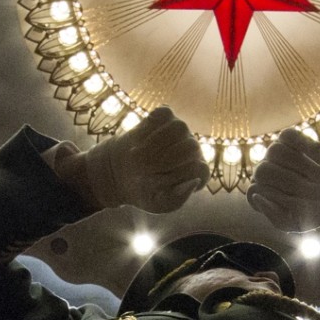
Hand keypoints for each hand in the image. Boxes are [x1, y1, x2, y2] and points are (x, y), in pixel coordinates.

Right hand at [54, 107, 208, 213]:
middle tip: (144, 170)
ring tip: (137, 156)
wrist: (121, 174)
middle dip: (165, 160)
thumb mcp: (159, 204)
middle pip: (191, 146)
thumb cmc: (145, 191)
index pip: (199, 169)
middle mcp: (193, 149)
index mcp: (198, 171)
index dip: (175, 177)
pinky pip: (162, 115)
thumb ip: (177, 199)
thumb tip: (194, 181)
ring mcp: (181, 130)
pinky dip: (147, 128)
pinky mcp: (165, 116)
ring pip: (178, 128)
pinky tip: (138, 141)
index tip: (155, 184)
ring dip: (155, 143)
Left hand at [247, 128, 319, 231]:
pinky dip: (303, 142)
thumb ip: (276, 217)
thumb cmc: (310, 212)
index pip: (255, 191)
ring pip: (276, 151)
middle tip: (317, 193)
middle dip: (293, 183)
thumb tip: (258, 197)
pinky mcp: (290, 140)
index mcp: (259, 192)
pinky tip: (316, 151)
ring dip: (302, 165)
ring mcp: (274, 154)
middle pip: (264, 170)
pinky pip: (289, 135)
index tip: (302, 206)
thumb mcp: (295, 224)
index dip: (278, 198)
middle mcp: (263, 172)